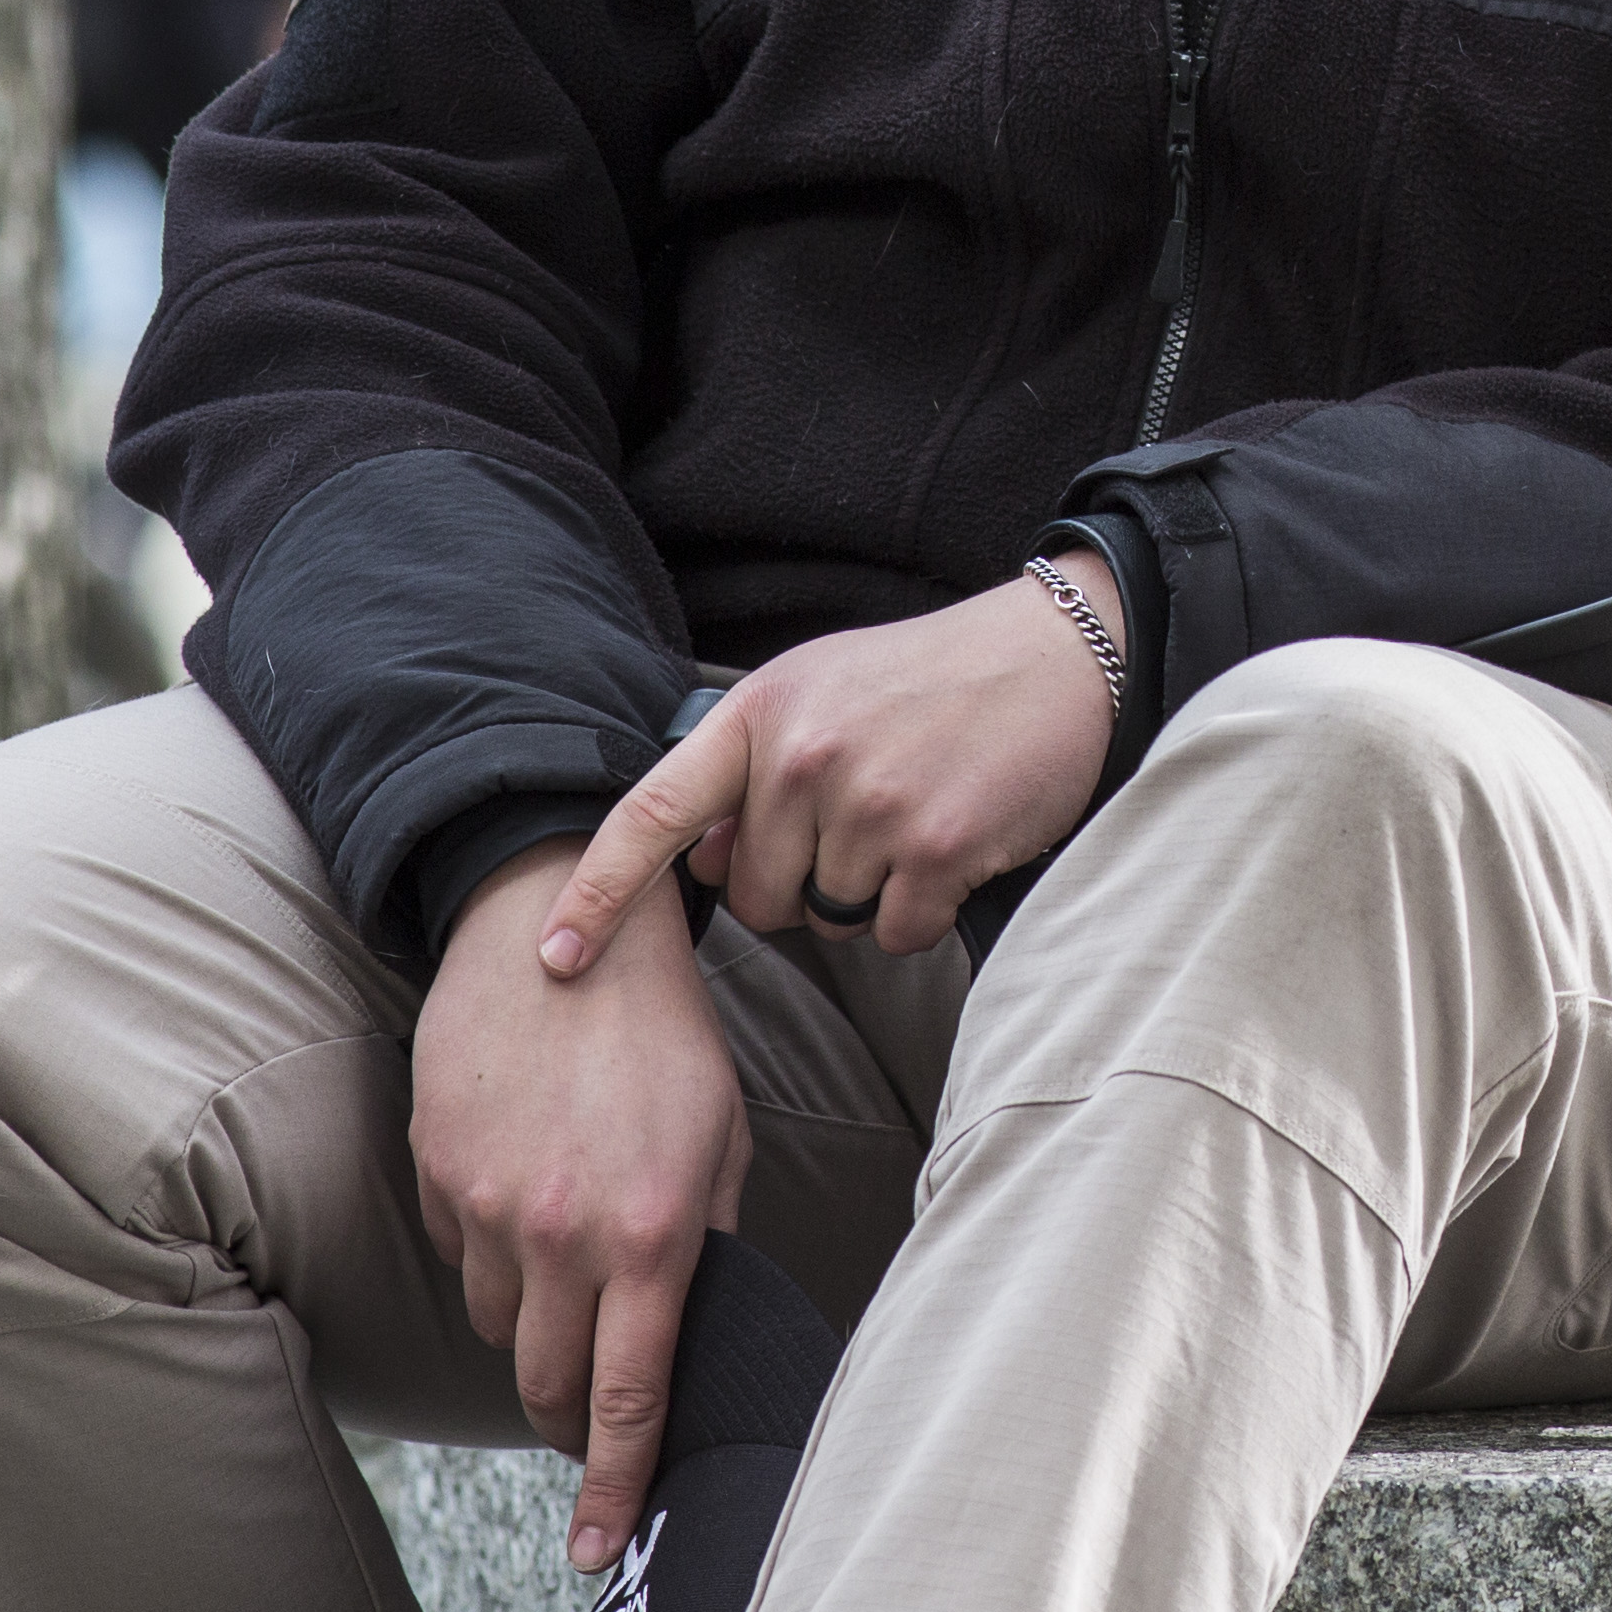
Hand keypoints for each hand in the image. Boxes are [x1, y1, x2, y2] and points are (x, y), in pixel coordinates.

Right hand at [411, 835, 748, 1574]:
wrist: (560, 929)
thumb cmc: (662, 1031)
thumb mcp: (722, 1130)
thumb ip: (707, 1235)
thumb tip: (691, 1322)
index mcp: (654, 1230)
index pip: (630, 1394)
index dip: (617, 1482)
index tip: (607, 1547)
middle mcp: (565, 1234)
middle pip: (550, 1386)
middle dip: (570, 1420)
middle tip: (591, 1415)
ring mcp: (490, 1209)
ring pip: (503, 1324)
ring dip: (536, 1317)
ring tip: (569, 1240)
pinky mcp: (438, 1175)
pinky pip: (460, 1256)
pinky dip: (491, 1248)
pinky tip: (523, 1179)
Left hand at [543, 555, 1123, 972]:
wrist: (1056, 654)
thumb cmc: (927, 679)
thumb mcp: (819, 691)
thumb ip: (748, 770)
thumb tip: (695, 861)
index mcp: (760, 713)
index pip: (651, 814)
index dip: (596, 893)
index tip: (555, 956)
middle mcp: (802, 757)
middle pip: (754, 896)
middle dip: (797, 884)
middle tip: (863, 816)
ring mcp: (870, 803)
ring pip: (827, 918)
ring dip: (866, 893)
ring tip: (915, 812)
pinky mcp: (935, 846)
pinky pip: (892, 934)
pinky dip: (918, 910)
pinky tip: (952, 843)